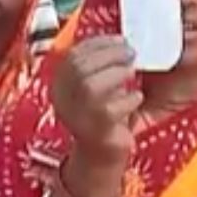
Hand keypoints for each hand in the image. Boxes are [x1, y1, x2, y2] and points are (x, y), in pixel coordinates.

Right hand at [52, 37, 141, 167]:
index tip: (119, 39)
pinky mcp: (94, 132)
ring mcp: (76, 117)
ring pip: (90, 86)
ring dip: (116, 73)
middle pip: (79, 66)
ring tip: (132, 73)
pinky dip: (128, 99)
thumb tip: (118, 42)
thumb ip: (97, 67)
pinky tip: (136, 98)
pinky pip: (110, 110)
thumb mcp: (94, 88)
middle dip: (109, 54)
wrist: (101, 157)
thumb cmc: (102, 117)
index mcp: (60, 84)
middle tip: (131, 53)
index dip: (98, 43)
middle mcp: (62, 100)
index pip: (72, 55)